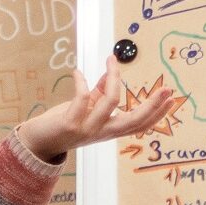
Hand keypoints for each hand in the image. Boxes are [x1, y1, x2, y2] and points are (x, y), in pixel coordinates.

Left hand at [18, 56, 179, 162]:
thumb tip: (109, 75)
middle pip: (134, 120)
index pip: (139, 124)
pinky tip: (77, 72)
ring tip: (110, 61)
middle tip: (166, 88)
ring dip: (113, 79)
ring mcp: (87, 129)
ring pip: (111, 103)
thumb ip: (98, 94)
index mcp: (109, 130)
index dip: (156, 113)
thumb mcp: (85, 109)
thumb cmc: (61, 124)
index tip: (170, 97)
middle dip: (152, 104)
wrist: (35, 144)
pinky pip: (83, 99)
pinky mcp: (71, 124)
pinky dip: (82, 82)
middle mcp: (102, 132)